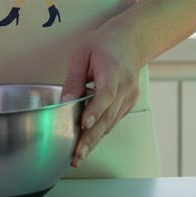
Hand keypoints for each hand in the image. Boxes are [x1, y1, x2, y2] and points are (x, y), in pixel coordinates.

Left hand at [59, 19, 141, 167]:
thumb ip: (74, 78)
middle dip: (92, 137)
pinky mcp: (130, 103)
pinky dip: (102, 132)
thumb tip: (65, 101)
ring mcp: (130, 95)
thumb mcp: (82, 54)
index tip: (84, 124)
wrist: (130, 41)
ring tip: (79, 155)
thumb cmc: (103, 45)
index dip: (95, 110)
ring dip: (96, 140)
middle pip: (109, 114)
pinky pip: (114, 120)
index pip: (106, 93)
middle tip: (77, 154)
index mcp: (112, 68)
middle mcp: (126, 84)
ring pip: (112, 122)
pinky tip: (89, 142)